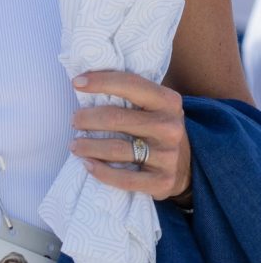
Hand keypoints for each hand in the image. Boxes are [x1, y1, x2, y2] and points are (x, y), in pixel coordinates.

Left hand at [69, 70, 190, 199]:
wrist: (186, 165)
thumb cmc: (156, 128)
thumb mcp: (154, 106)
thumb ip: (130, 94)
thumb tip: (85, 81)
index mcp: (168, 101)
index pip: (130, 84)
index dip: (100, 81)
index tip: (76, 83)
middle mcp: (170, 127)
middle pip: (116, 118)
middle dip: (87, 118)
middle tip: (74, 121)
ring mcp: (168, 156)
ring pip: (116, 149)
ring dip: (87, 146)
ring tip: (75, 145)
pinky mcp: (162, 182)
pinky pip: (124, 179)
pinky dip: (100, 171)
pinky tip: (87, 165)